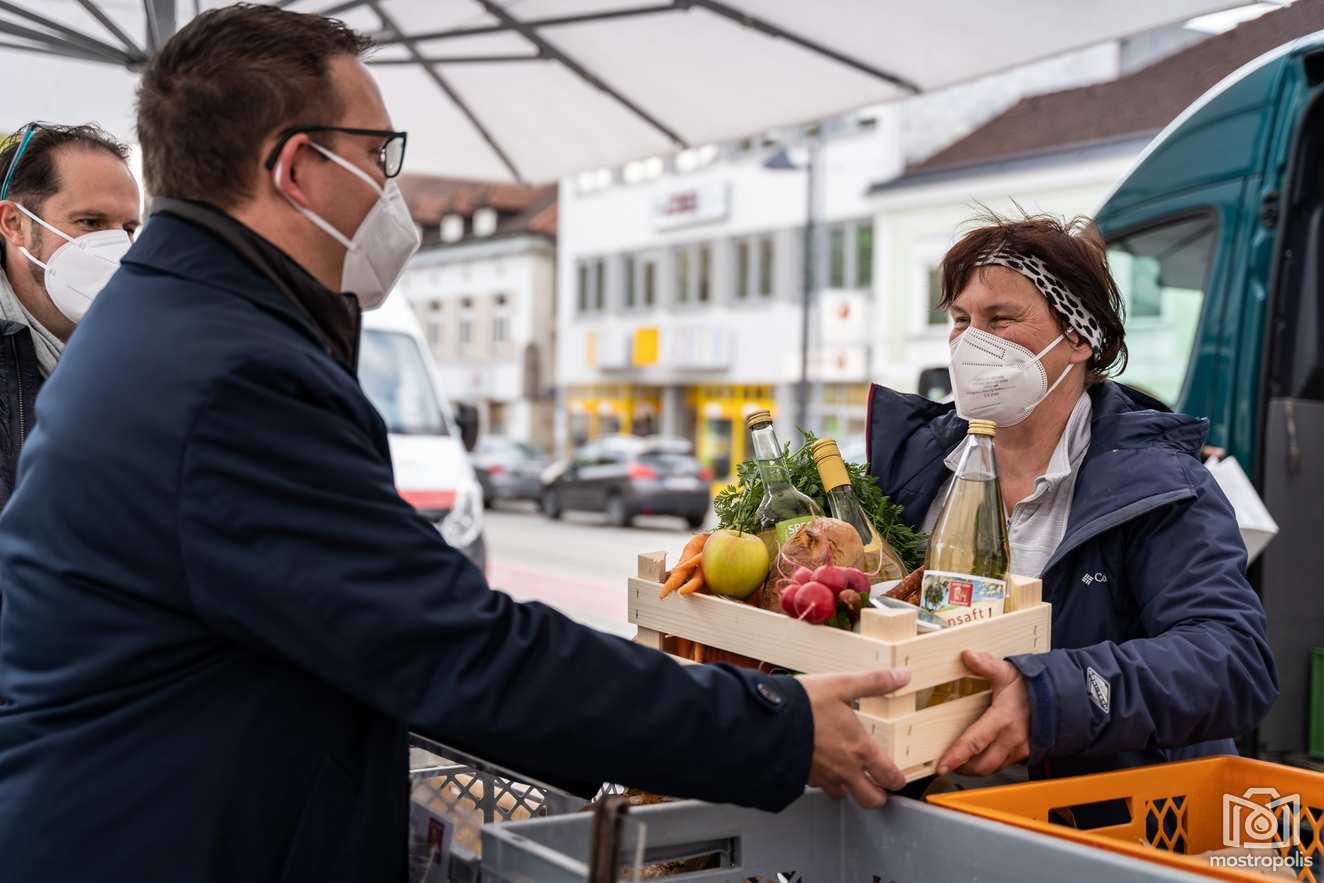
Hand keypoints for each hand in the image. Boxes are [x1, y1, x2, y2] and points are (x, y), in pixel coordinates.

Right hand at [798, 668, 909, 807]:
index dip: (897, 780)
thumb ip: (874, 682)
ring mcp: (822, 777)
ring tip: (846, 776)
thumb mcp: (842, 684)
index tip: (897, 779)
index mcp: (860, 749)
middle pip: (870, 799)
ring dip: (847, 789)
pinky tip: (818, 767)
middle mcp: (844, 769)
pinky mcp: (802, 777)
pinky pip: (817, 786)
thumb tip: (903, 676)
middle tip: (878, 789)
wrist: (767, 720)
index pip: (889, 776)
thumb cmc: (805, 703)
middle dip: (877, 796)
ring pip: (842, 795)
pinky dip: (822, 780)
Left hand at [937, 650, 1030, 776]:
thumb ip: (986, 665)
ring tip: (959, 763)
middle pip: (982, 764)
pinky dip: (988, 764)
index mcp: (1003, 718)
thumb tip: (968, 656)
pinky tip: (979, 757)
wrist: (1057, 696)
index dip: (956, 756)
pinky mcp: (1024, 753)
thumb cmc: (1030, 685)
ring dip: (974, 769)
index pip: (975, 742)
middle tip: (945, 765)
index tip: (941, 767)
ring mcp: (1020, 748)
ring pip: (993, 768)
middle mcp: (1012, 738)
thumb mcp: (1006, 671)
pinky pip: (1003, 765)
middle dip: (962, 768)